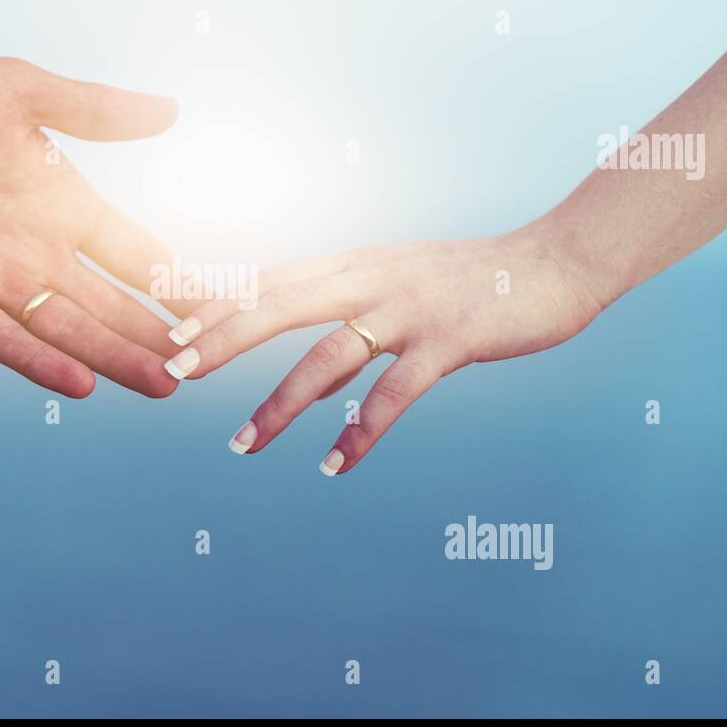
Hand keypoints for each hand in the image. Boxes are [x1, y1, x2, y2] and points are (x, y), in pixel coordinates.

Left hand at [0, 55, 189, 397]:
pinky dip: (39, 362)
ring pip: (68, 329)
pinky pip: (0, 337)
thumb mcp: (23, 92)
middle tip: (204, 367)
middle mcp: (40, 249)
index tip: (224, 308)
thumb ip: (95, 110)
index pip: (136, 253)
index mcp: (65, 204)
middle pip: (111, 303)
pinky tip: (79, 384)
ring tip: (163, 384)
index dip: (178, 281)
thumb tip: (171, 109)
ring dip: (115, 357)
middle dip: (155, 335)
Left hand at [164, 226, 605, 473]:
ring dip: (279, 403)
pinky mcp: (449, 341)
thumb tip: (303, 339)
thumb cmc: (472, 277)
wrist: (556, 261)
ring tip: (239, 446)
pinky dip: (361, 432)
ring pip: (327, 356)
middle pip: (278, 305)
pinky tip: (335, 466)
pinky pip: (394, 394)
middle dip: (221, 339)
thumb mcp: (399, 277)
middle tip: (173, 373)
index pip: (270, 280)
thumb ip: (351, 302)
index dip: (217, 303)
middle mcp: (371, 279)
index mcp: (354, 263)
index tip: (169, 331)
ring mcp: (409, 309)